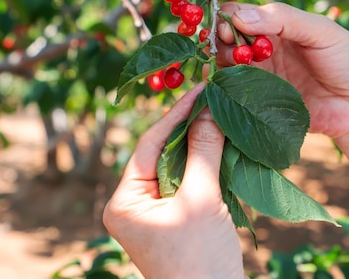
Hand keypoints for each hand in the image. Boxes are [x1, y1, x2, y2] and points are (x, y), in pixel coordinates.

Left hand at [103, 84, 244, 278]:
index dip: (177, 114)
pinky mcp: (177, 216)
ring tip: (220, 113)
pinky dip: (207, 163)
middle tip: (212, 97)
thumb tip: (209, 108)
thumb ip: (204, 152)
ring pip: (179, 164)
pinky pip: (190, 180)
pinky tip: (224, 143)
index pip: (150, 144)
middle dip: (189, 126)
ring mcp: (156, 211)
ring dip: (201, 143)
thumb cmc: (200, 259)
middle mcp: (134, 204)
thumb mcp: (202, 200)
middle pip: (163, 152)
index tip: (200, 88)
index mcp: (124, 201)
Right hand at [216, 2, 348, 202]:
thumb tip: (240, 16)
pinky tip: (226, 86)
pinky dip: (225, 88)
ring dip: (223, 62)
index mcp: (278, 25)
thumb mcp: (322, 31)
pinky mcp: (260, 103)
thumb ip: (284, 19)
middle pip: (227, 38)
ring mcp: (260, 76)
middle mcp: (264, 48)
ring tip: (237, 65)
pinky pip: (235, 93)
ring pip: (227, 65)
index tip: (226, 25)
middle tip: (231, 46)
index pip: (241, 13)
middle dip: (222, 39)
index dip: (227, 17)